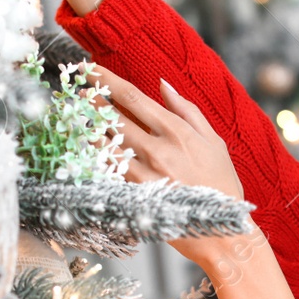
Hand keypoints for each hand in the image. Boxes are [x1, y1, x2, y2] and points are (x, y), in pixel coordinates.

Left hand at [85, 65, 252, 267]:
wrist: (223, 231)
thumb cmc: (221, 185)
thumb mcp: (213, 141)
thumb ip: (187, 110)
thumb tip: (163, 85)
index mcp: (177, 131)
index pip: (132, 97)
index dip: (106, 79)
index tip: (90, 68)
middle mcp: (158, 149)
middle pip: (113, 117)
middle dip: (91, 99)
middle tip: (77, 88)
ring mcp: (145, 174)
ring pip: (105, 144)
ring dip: (88, 126)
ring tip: (75, 114)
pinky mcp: (137, 195)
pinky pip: (109, 171)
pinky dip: (95, 156)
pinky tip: (85, 147)